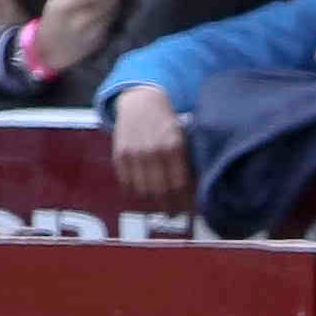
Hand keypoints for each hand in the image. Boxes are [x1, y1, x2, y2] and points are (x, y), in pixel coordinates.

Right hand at [32, 0, 125, 73]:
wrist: (52, 50)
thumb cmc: (55, 16)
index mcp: (68, 6)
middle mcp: (83, 21)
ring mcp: (94, 33)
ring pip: (114, 9)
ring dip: (111, 1)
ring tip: (97, 2)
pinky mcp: (102, 40)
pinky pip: (112, 21)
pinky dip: (109, 14)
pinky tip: (96, 17)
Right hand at [106, 87, 192, 208]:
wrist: (141, 101)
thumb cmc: (167, 122)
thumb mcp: (183, 136)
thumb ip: (187, 161)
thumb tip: (196, 192)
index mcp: (174, 146)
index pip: (179, 185)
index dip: (184, 202)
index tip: (188, 212)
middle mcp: (153, 151)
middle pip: (161, 192)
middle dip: (168, 207)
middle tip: (172, 214)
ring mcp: (134, 153)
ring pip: (142, 191)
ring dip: (150, 204)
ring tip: (158, 208)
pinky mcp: (119, 155)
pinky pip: (127, 184)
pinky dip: (135, 194)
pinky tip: (143, 196)